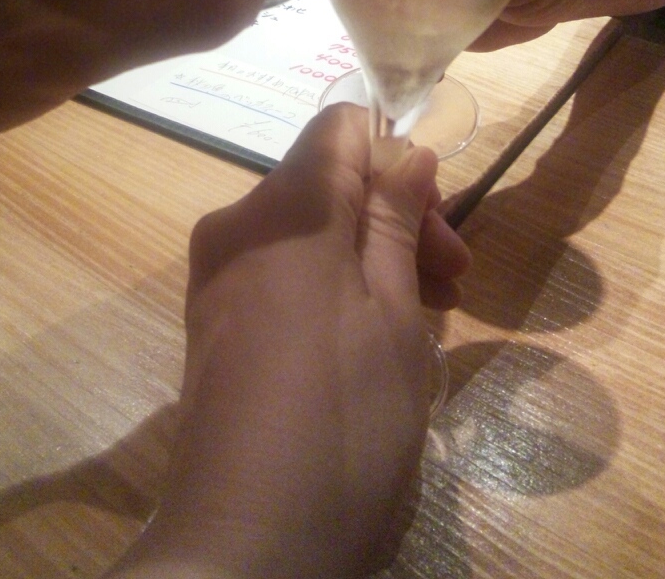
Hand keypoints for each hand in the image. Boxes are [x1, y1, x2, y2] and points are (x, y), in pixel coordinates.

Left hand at [107, 104, 470, 578]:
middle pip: (326, 180)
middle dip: (394, 214)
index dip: (398, 155)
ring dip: (369, 253)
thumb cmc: (344, 421)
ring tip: (423, 318)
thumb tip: (409, 150)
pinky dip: (330, 283)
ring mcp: (216, 274)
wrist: (244, 543)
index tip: (438, 219)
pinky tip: (370, 340)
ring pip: (306, 229)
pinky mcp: (211, 319)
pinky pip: (280, 269)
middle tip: (453, 281)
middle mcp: (236, 224)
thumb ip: (396, 221)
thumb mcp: (395, 316)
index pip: (342, 128)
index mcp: (285, 208)